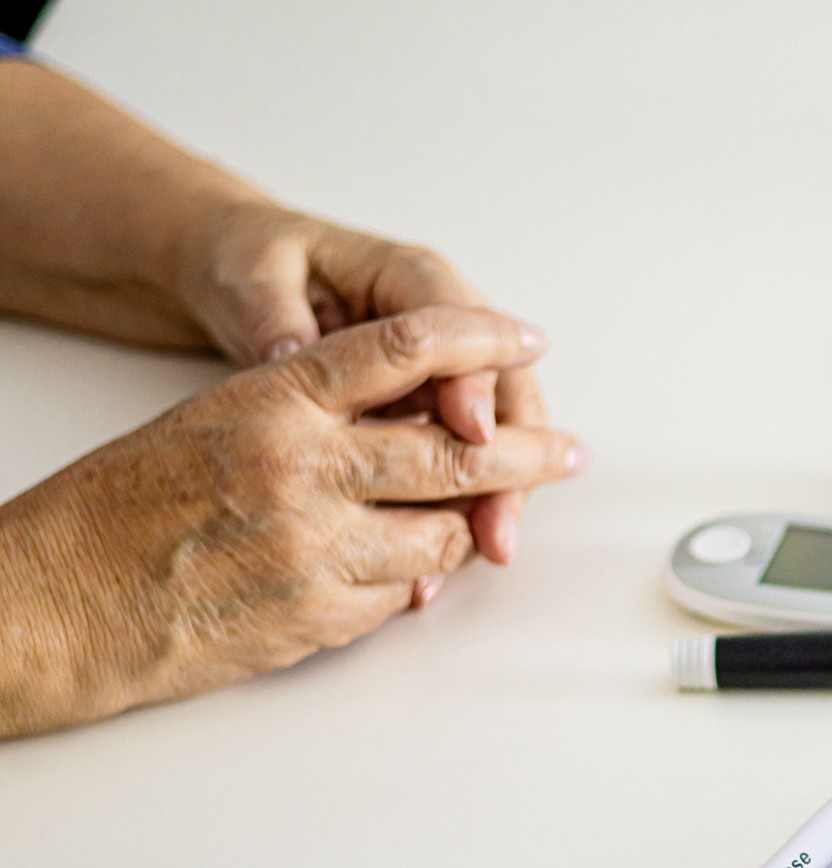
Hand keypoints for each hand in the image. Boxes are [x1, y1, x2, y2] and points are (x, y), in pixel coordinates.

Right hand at [0, 306, 583, 737]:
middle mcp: (304, 469)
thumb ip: (310, 417)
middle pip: (456, 448)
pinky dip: (414, 582)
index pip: (405, 347)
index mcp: (273, 402)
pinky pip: (401, 595)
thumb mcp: (209, 424)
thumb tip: (403, 421)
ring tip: (484, 523)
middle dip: (528, 451)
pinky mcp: (316, 619)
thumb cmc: (115, 512)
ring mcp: (315, 549)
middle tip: (568, 450)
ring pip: (445, 534)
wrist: (50, 603)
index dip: (480, 340)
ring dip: (468, 529)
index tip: (524, 338)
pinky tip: (409, 572)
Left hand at [175, 203, 547, 562]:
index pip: (458, 328)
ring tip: (490, 549)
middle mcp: (440, 327)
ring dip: (496, 493)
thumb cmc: (245, 267)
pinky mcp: (424, 411)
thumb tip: (289, 349)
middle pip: (503, 390)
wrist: (236, 278)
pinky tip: (449, 552)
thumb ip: (271, 312)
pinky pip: (459, 459)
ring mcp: (437, 372)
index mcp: (405, 276)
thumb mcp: (247, 276)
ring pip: (495, 435)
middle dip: (511, 458)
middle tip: (500, 520)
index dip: (473, 380)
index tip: (472, 432)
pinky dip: (460, 505)